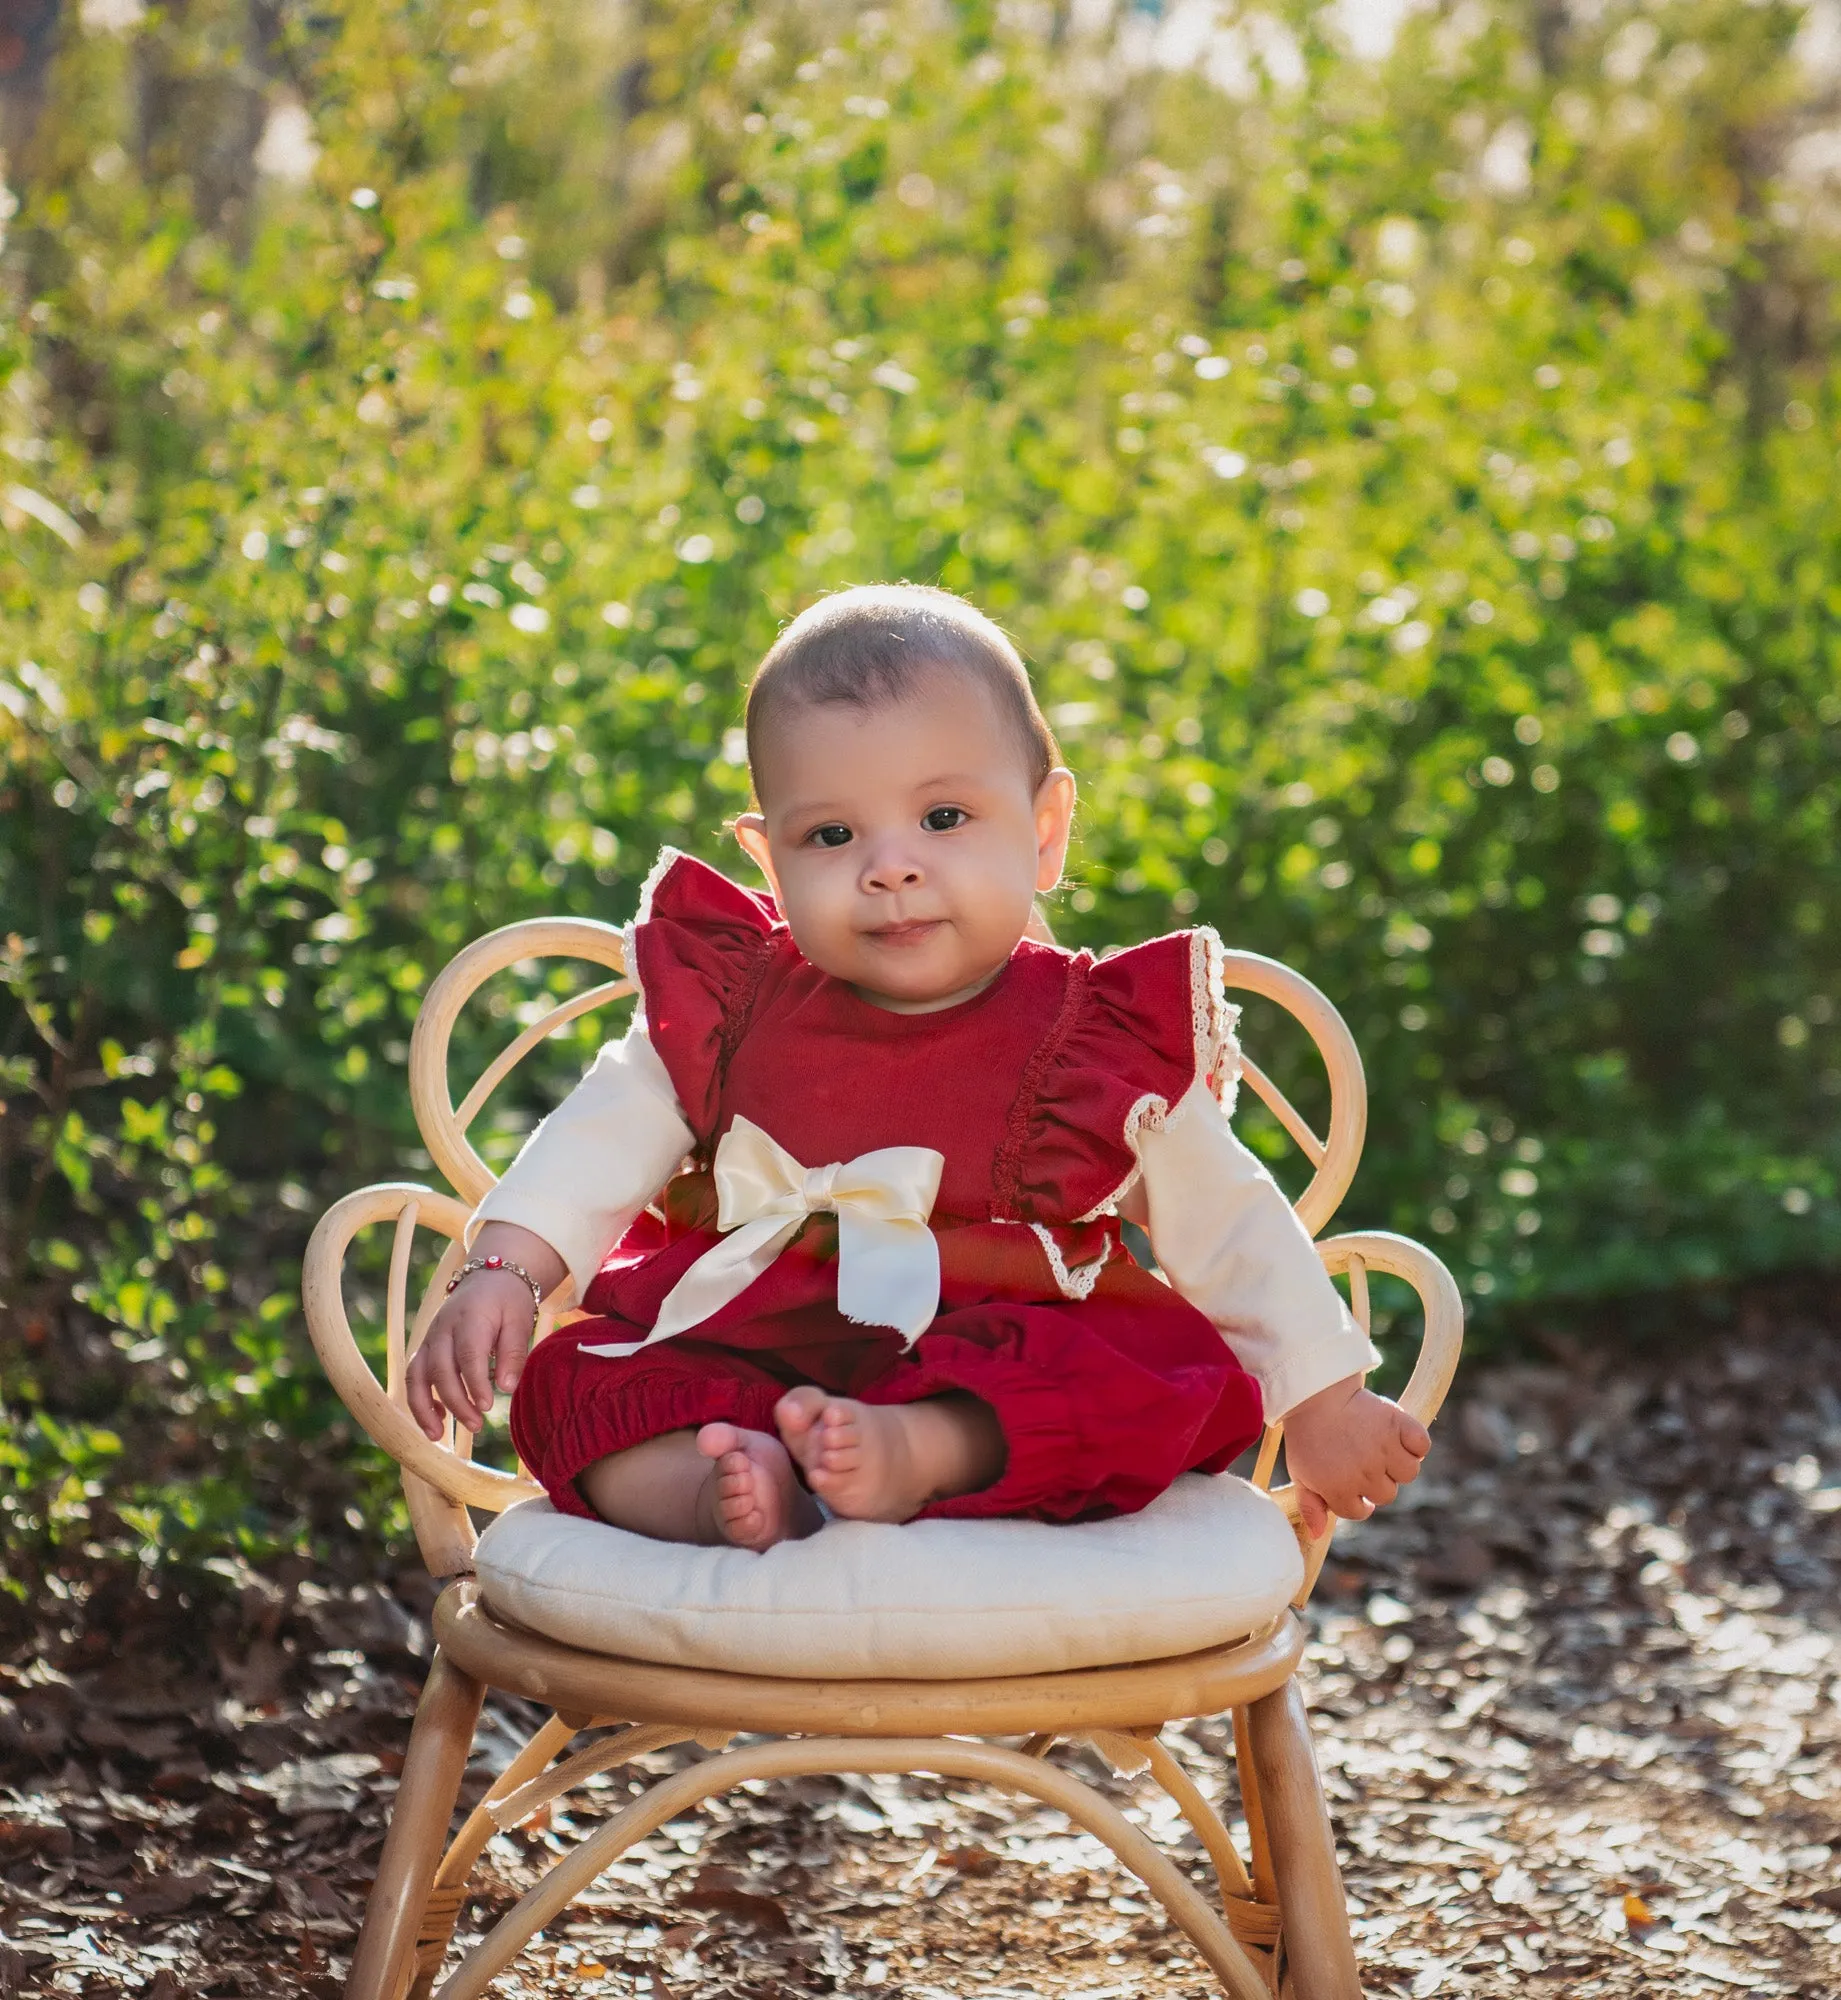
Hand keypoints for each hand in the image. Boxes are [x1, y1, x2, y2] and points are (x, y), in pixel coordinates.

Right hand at [403, 1223, 565, 1438]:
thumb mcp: (520, 1320)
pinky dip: (420, 1399)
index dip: (474, 1383)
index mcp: (470, 1318)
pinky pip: (414, 1375)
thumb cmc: (508, 1301)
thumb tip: (507, 1388)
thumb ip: (513, 1353)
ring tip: (437, 1437)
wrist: (490, 1277)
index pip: (468, 1355)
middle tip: (478, 1425)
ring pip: (416, 1375)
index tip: (488, 1407)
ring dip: (423, 1407)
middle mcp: (443, 1328)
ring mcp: (430, 1337)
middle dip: (455, 1401)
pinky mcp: (425, 1347)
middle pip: (440, 1369)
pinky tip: (439, 1420)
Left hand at [1281, 1373, 1429, 1538]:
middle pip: (1387, 1494)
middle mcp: (1366, 1474)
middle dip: (1375, 1481)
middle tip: (1361, 1457)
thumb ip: (1310, 1505)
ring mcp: (1385, 1450)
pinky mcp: (1399, 1424)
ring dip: (1398, 1463)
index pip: (1360, 1511)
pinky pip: (1421, 1445)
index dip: (1355, 1499)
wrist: (1315, 1392)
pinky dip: (1416, 1442)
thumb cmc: (1307, 1434)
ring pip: (1409, 1474)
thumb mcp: (1300, 1472)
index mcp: (1340, 1489)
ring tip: (1381, 1446)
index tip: (1350, 1483)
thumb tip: (1317, 1535)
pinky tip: (1399, 1436)